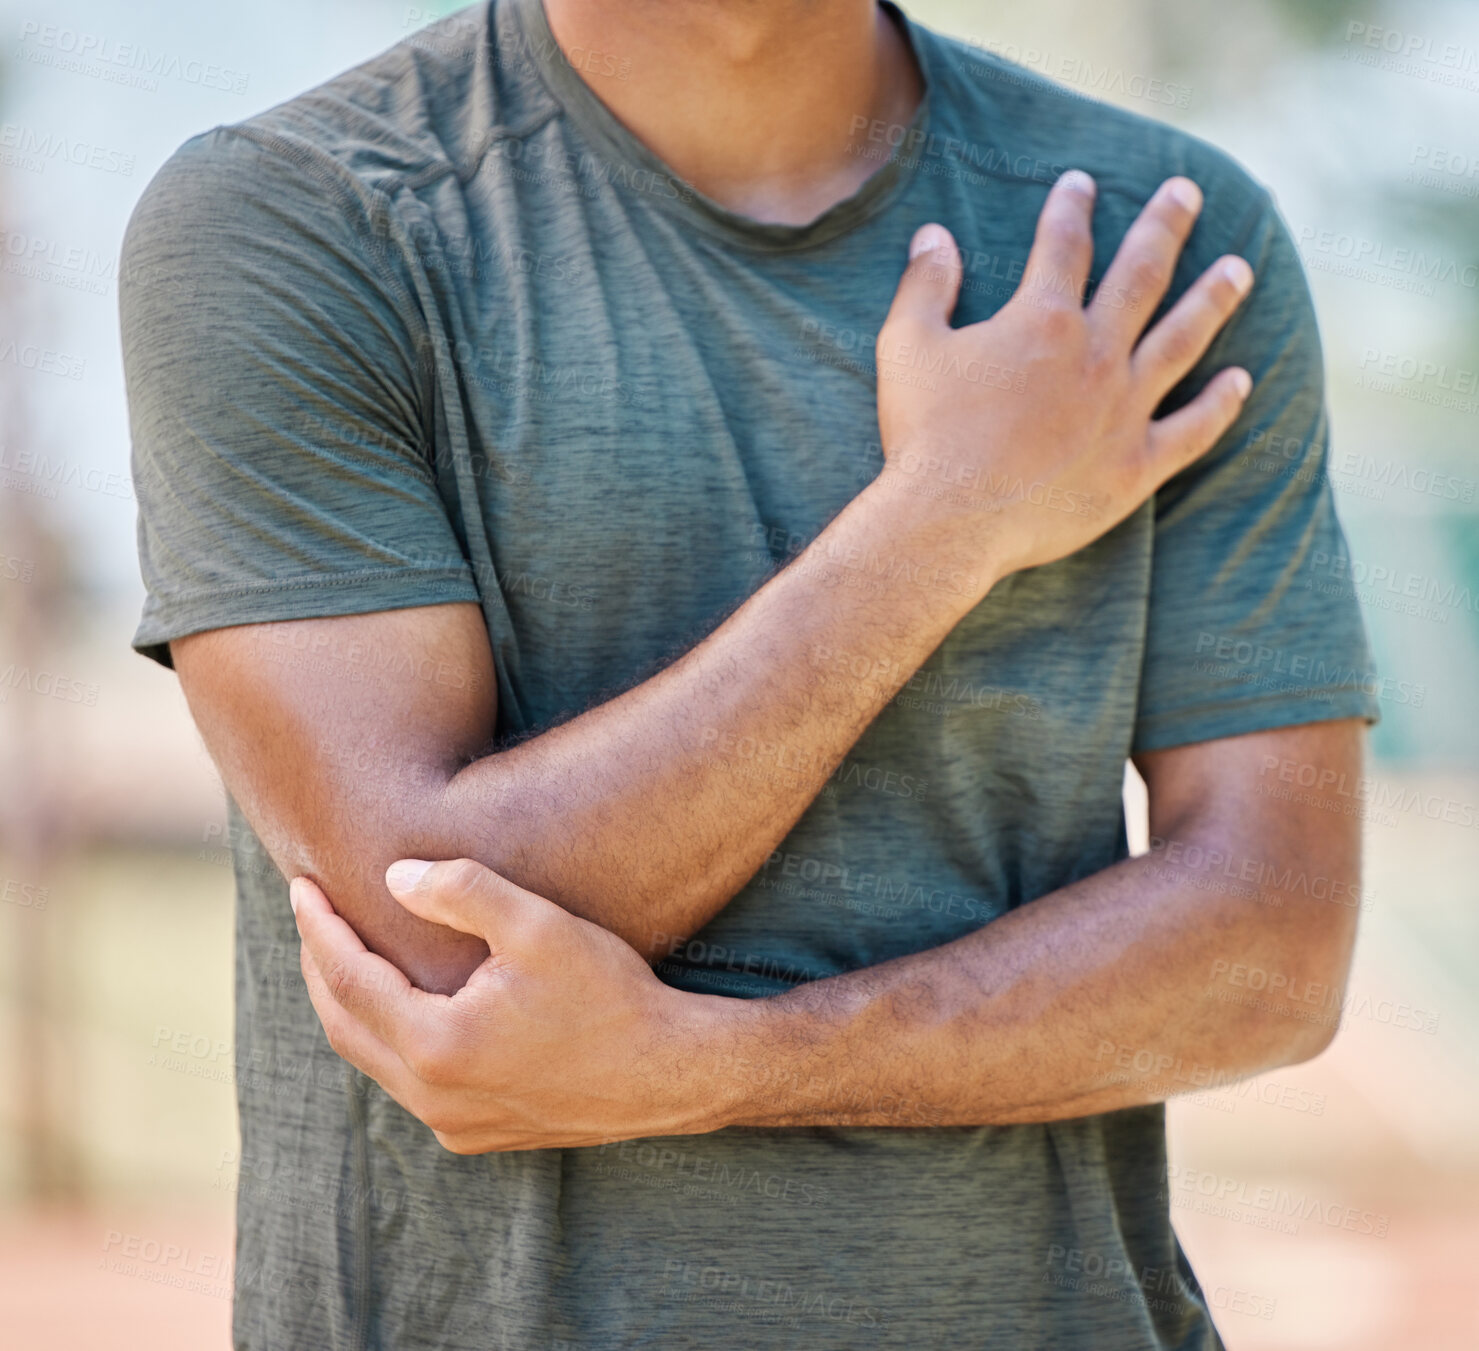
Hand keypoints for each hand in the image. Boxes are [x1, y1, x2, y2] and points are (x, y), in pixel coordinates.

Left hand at [290, 858, 723, 1151]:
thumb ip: (460, 891)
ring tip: (347, 952)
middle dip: (320, 965)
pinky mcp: (476, 1134)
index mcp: (436, 1044)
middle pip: (344, 1025)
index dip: (319, 928)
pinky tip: (406, 1006)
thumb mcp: (538, 924)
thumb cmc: (609, 993)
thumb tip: (392, 877)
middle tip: (313, 914)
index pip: (347, 978)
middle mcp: (433, 1096)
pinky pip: (409, 1084)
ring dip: (351, 1004)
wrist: (668, 1073)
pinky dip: (389, 1038)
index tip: (302, 886)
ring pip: (373, 1059)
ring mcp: (453, 1123)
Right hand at [874, 171, 1253, 578]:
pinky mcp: (1134, 466)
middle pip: (1142, 275)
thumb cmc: (923, 434)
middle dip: (1164, 226)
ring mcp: (1123, 410)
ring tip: (1238, 270)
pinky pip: (1191, 430)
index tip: (1081, 183)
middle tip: (1186, 193)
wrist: (949, 522)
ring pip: (1182, 340)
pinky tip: (1239, 382)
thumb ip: (925, 285)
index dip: (1071, 208)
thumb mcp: (906, 346)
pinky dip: (1218, 405)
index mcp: (1043, 319)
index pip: (1064, 245)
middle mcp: (1096, 355)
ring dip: (1213, 299)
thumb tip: (933, 235)